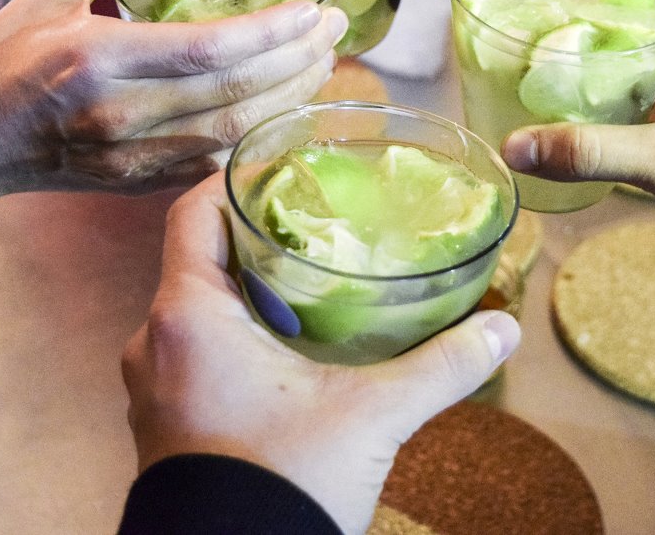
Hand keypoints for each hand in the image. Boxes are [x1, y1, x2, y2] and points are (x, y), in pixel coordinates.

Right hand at [0, 0, 347, 223]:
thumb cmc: (1, 59)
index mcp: (99, 59)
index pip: (207, 50)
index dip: (270, 33)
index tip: (312, 10)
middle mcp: (123, 114)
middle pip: (236, 94)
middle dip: (298, 61)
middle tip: (335, 29)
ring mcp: (135, 156)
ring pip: (236, 134)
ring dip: (290, 98)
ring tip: (324, 62)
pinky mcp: (141, 182)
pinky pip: (218, 160)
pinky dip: (261, 132)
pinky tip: (287, 104)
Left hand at [122, 174, 520, 532]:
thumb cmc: (281, 484)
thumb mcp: (371, 416)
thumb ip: (439, 367)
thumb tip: (503, 329)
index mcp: (188, 317)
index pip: (192, 213)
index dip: (233, 181)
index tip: (279, 170)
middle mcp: (153, 342)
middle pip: (198, 259)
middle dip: (254, 239)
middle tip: (313, 226)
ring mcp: (151, 387)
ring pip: (195, 311)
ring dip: (244, 293)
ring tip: (307, 285)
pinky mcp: (163, 424)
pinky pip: (190, 354)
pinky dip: (232, 338)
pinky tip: (286, 351)